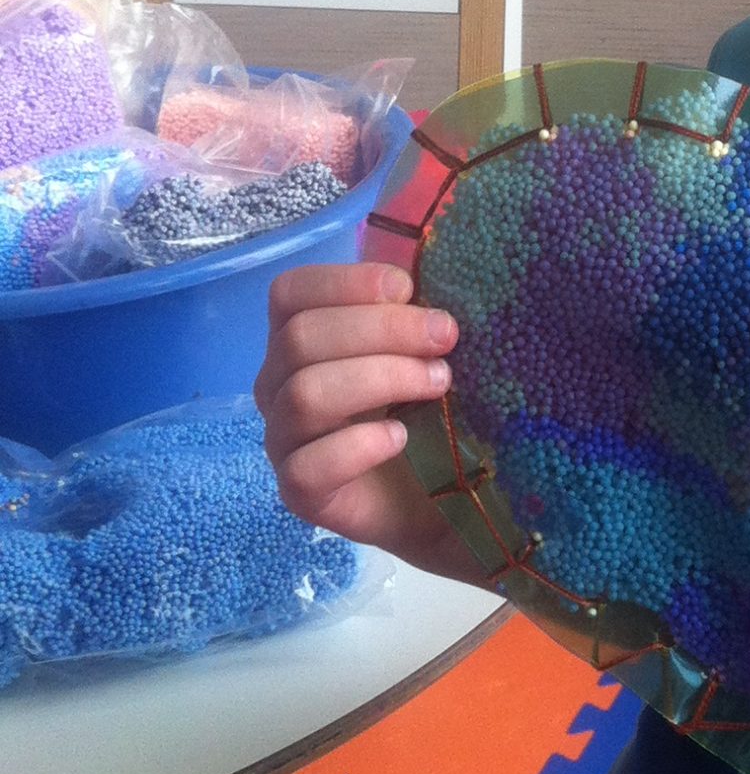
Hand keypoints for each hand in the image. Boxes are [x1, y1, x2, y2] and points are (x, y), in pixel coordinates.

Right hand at [255, 262, 491, 585]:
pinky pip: (308, 466)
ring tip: (439, 384)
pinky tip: (402, 438)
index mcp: (301, 339)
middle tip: (446, 339)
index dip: (347, 282)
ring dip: (380, 379)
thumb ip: (418, 316)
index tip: (410, 288)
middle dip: (383, 329)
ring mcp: (284, 441)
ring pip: (304, 395)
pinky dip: (359, 445)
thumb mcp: (427, 352)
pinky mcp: (300, 494)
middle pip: (301, 338)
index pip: (291, 293)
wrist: (444, 497)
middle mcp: (279, 385)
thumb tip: (440, 276)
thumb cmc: (430, 410)